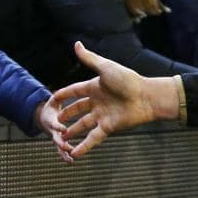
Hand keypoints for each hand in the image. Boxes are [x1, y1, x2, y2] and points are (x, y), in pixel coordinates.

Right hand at [36, 98, 72, 163]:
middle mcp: (53, 130)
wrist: (44, 117)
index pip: (55, 123)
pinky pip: (63, 149)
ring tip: (70, 159)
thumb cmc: (51, 107)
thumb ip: (57, 96)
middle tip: (64, 146)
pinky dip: (67, 155)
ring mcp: (56, 137)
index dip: (58, 126)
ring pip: (59, 146)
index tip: (64, 129)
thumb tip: (57, 93)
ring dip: (64, 152)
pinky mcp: (61, 141)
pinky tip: (72, 160)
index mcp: (51, 119)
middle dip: (60, 142)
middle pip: (56, 137)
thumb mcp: (53, 100)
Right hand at [54, 42, 177, 158]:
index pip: (74, 91)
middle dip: (66, 116)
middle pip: (77, 110)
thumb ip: (90, 58)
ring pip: (82, 125)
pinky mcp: (108, 128)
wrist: (146, 97)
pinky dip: (83, 146)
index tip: (51, 100)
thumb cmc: (128, 80)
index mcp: (95, 87)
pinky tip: (73, 153)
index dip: (63, 95)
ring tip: (60, 138)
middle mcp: (98, 102)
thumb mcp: (106, 68)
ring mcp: (102, 116)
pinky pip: (92, 138)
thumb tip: (76, 43)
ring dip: (72, 132)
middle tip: (54, 122)